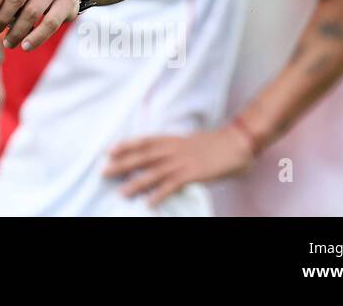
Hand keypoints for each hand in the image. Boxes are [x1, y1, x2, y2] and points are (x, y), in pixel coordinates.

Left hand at [102, 126, 255, 206]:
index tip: (109, 150)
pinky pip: (171, 186)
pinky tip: (148, 203)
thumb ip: (176, 148)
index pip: (143, 141)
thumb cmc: (217, 143)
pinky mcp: (193, 174)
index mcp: (172, 139)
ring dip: (135, 183)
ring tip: (121, 193)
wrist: (238, 141)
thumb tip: (165, 156)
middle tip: (103, 172)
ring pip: (152, 173)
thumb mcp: (191, 141)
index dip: (125, 145)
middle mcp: (173, 149)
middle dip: (121, 164)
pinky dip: (158, 194)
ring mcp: (182, 161)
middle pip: (142, 157)